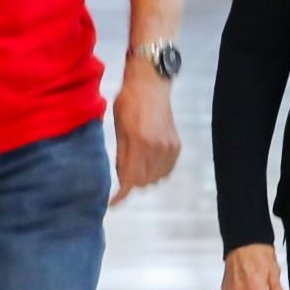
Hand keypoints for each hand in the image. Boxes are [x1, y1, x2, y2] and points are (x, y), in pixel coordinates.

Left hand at [112, 64, 181, 205]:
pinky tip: (147, 160)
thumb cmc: (128, 103)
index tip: (112, 204)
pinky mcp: (176, 146)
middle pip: (143, 182)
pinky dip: (155, 171)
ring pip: (155, 179)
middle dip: (130, 182)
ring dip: (143, 177)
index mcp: (140, 142)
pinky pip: (166, 170)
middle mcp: (158, 148)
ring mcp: (170, 148)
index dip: (120, 195)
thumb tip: (123, 181)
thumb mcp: (118, 129)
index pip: (130, 179)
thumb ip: (121, 157)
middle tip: (122, 167)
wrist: (151, 85)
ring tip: (135, 160)